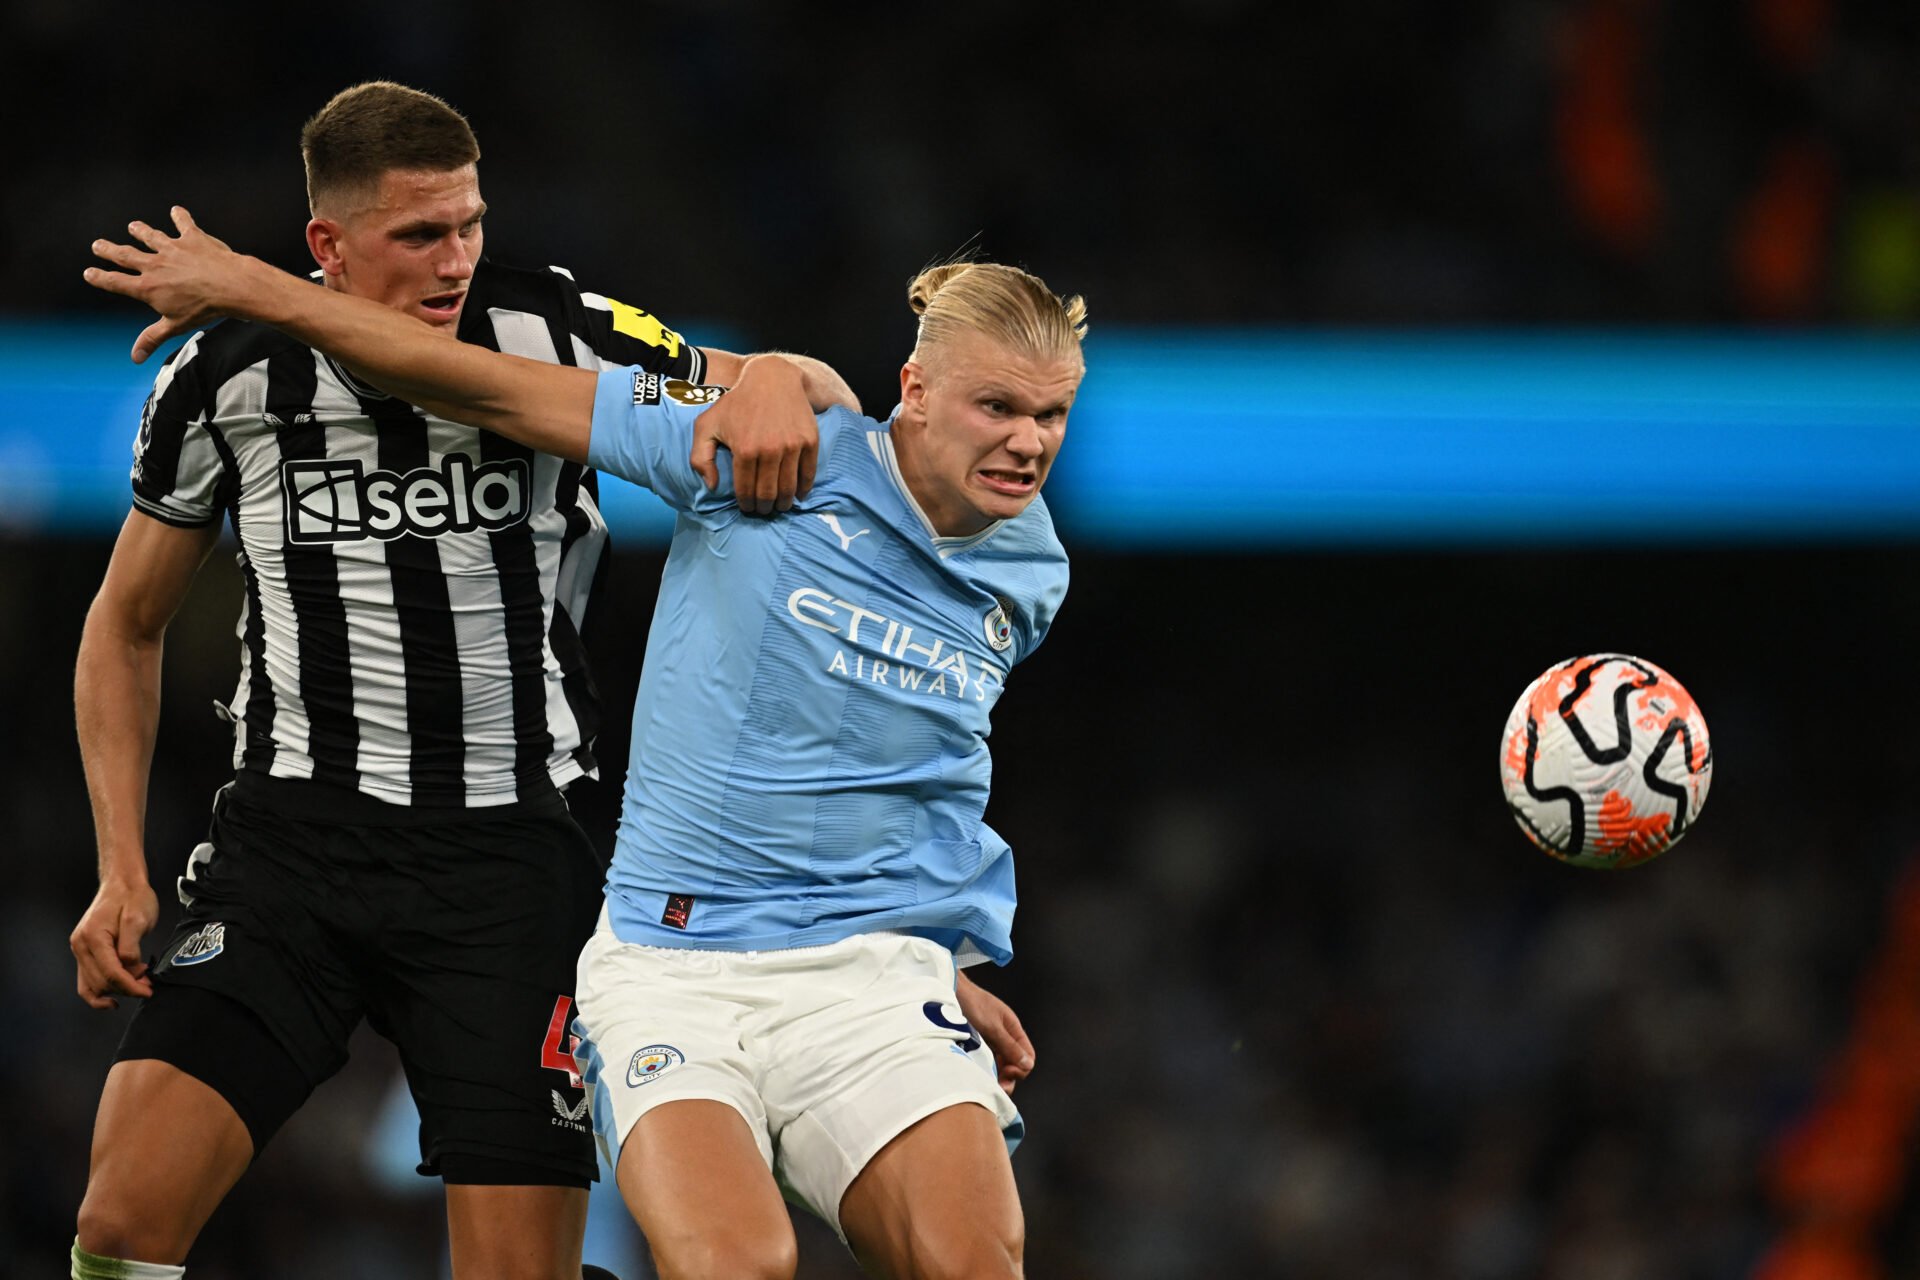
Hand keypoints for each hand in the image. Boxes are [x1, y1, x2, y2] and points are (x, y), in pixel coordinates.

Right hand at [70, 876, 159, 1008]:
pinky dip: (99, 991)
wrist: (122, 883)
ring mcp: (80, 949)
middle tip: (148, 985)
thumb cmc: (133, 897)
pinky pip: (87, 980)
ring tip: (139, 984)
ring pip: (92, 985)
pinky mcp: (85, 952)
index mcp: (93, 937)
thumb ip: (131, 946)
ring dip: (115, 990)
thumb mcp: (138, 919)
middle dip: (126, 988)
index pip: (110, 972)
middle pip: (101, 982)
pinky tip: (114, 998)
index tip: (148, 991)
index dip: (130, 986)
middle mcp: (81, 945)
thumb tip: (129, 968)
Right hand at [84, 206, 252, 363]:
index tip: (89, 273)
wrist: (230, 286)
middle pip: (126, 256)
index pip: (116, 282)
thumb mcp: (175, 326)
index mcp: (147, 287)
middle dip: (110, 250)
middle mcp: (155, 265)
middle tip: (98, 245)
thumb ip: (152, 338)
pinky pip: (183, 224)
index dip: (100, 278)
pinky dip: (180, 217)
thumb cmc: (204, 309)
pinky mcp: (192, 238)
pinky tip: (176, 210)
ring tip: (132, 226)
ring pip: (150, 237)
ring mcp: (172, 249)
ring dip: (140, 231)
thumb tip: (135, 357)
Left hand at [690, 356, 818, 513]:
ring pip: (789, 488)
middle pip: (768, 494)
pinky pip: (808, 474)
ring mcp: (792, 446)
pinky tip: (798, 494)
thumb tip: (712, 486)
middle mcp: (769, 450)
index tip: (747, 508)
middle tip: (763, 510)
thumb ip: (700, 457)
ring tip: (780, 505)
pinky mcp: (809, 441)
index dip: (746, 504)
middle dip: (764, 508)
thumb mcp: (707, 424)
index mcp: (744, 449)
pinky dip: (803, 489)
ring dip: (784, 503)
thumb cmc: (736, 403)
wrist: (772, 379)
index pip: (746, 490)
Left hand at [956, 970, 1034, 1094]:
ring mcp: (991, 1039)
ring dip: (998, 1075)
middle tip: (998, 1085)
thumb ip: (1009, 1046)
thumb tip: (1028, 1064)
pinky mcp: (978, 1043)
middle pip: (1015, 1063)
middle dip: (1010, 1076)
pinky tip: (979, 1074)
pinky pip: (988, 1060)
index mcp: (1013, 1029)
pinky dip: (987, 1069)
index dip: (1021, 1068)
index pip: (1028, 1056)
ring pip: (1001, 1063)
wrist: (949, 992)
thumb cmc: (972, 1003)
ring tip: (988, 1083)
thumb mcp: (992, 1027)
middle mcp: (1005, 1035)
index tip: (1008, 1073)